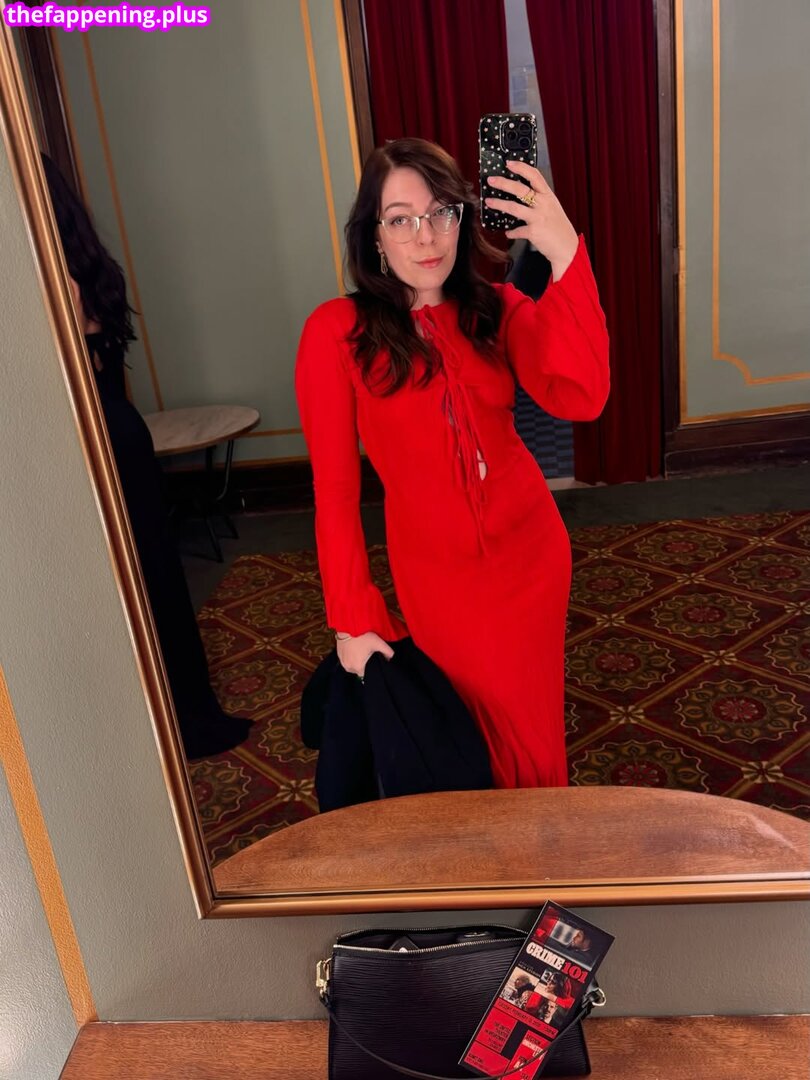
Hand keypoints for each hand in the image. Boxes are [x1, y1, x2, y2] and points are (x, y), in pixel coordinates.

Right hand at [335, 631, 393, 679]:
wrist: (348, 624)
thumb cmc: (363, 634)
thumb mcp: (378, 643)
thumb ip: (388, 652)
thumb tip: (392, 659)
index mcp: (358, 667)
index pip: (366, 674)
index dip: (371, 667)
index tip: (372, 660)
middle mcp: (348, 666)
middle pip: (358, 670)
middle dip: (363, 664)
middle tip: (367, 653)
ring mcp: (342, 660)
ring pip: (351, 665)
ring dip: (356, 660)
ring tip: (360, 650)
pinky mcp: (338, 654)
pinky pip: (345, 659)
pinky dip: (350, 656)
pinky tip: (354, 648)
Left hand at [485, 160, 578, 278]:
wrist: (567, 247)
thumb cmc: (558, 227)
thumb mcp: (552, 207)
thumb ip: (539, 199)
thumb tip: (521, 193)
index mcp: (548, 195)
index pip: (534, 175)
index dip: (521, 167)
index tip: (509, 163)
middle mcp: (543, 204)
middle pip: (520, 189)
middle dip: (503, 183)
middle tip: (491, 180)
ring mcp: (538, 217)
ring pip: (514, 207)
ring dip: (499, 204)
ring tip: (489, 202)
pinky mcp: (533, 232)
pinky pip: (517, 230)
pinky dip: (511, 232)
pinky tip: (508, 232)